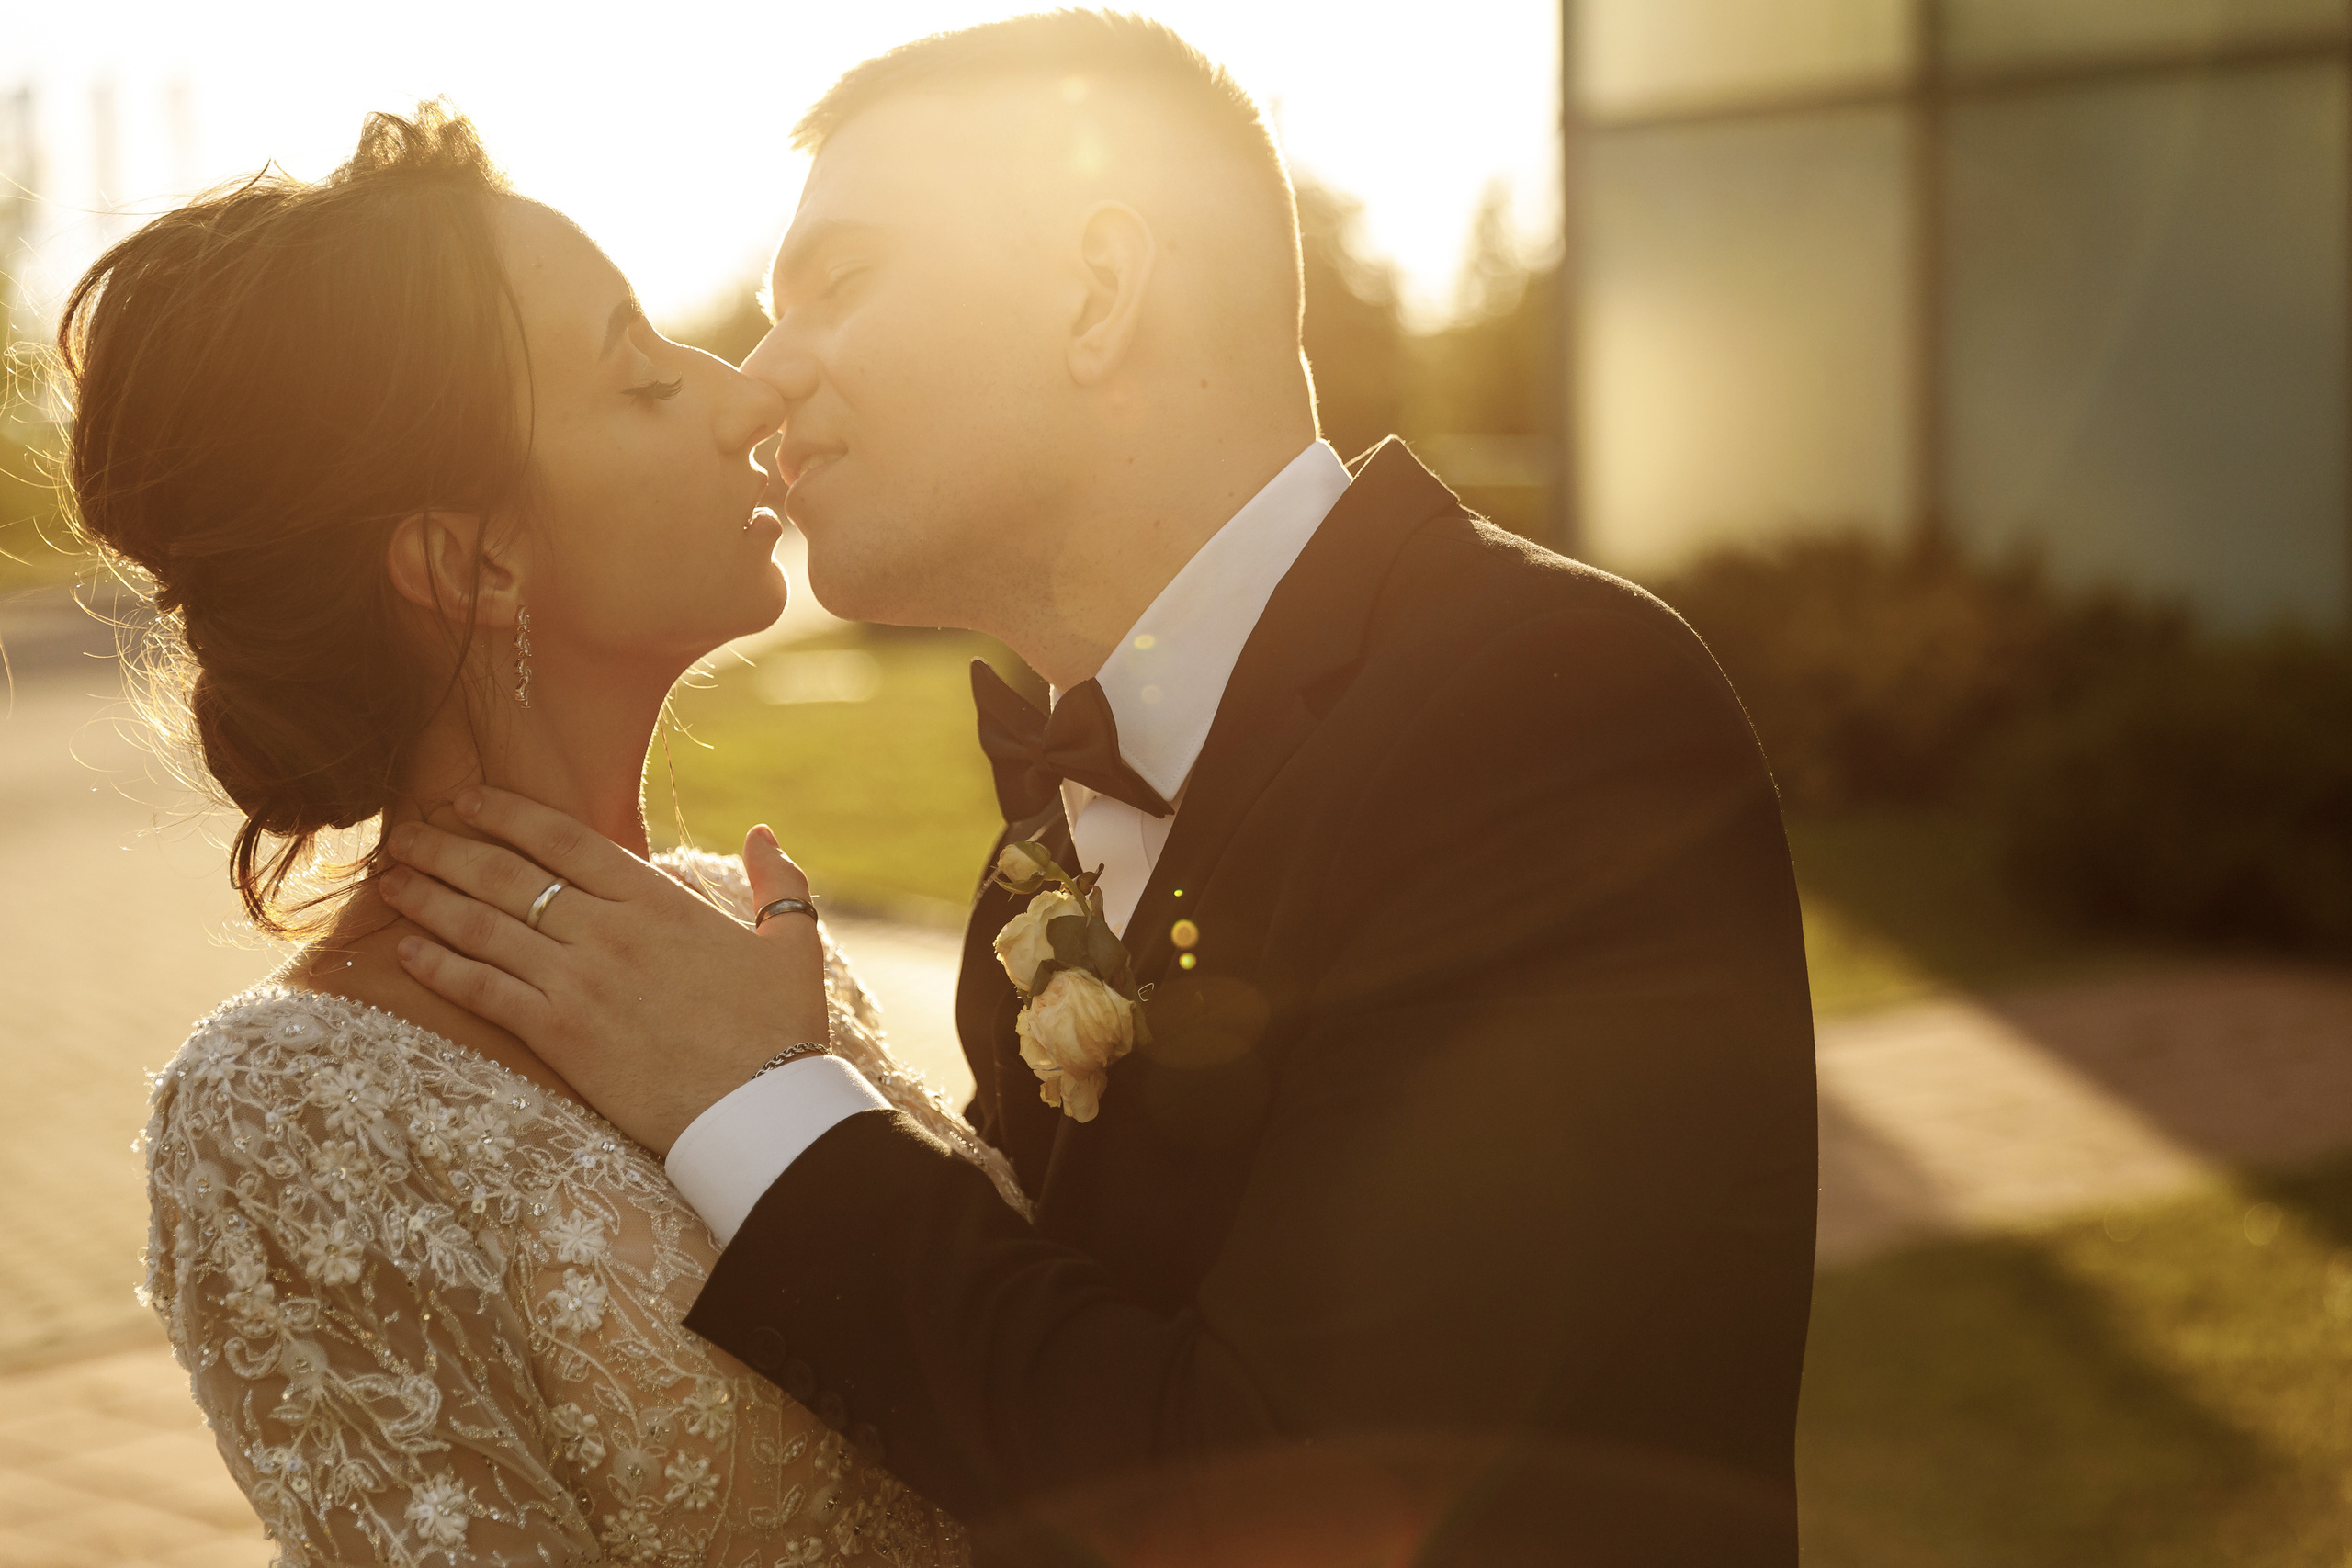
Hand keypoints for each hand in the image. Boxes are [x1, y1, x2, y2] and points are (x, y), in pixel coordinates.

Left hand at [379, 787, 827, 1154]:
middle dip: (447, 848)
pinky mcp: (560, 1035)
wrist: (760, 1108)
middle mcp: (608, 931)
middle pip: (508, 875)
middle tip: (404, 834)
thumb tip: (763, 832)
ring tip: (389, 880)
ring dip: (429, 899)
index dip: (506, 813)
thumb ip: (777, 882)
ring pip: (484, 926)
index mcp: (657, 900)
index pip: (563, 838)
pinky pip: (485, 991)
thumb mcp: (793, 945)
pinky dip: (441, 968)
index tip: (466, 800)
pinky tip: (408, 952)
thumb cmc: (783, 1028)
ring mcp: (579, 982)